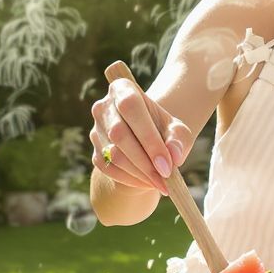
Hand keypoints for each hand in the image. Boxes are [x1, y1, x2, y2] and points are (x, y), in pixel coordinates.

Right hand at [90, 76, 191, 193]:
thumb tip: (174, 155)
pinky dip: (130, 180)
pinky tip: (148, 183)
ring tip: (161, 182)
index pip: (131, 107)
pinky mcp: (94, 152)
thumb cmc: (163, 132)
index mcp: (123, 89)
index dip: (149, 137)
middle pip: (119, 133)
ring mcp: (96, 130)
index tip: (167, 164)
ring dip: (139, 173)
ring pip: (114, 154)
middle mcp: (103, 106)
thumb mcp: (177, 130)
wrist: (146, 145)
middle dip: (145, 160)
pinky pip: (109, 169)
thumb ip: (179, 139)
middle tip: (166, 178)